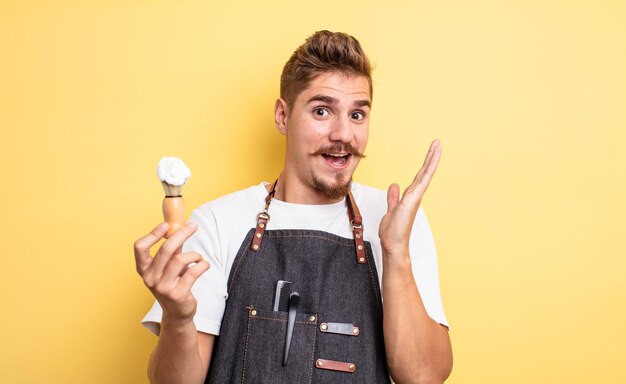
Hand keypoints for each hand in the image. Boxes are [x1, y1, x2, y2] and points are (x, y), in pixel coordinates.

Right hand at [134, 222, 209, 323]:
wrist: (178, 313)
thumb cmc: (173, 285)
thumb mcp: (168, 267)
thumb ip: (172, 250)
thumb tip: (179, 228)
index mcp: (144, 270)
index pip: (140, 248)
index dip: (152, 234)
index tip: (166, 225)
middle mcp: (151, 278)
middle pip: (165, 249)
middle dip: (181, 234)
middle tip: (194, 226)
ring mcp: (163, 287)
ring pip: (180, 259)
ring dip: (194, 254)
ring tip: (199, 257)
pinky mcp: (177, 294)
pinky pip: (193, 272)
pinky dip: (202, 265)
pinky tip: (204, 265)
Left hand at [379, 140, 441, 258]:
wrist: (394, 244)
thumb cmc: (393, 231)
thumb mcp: (391, 209)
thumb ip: (394, 197)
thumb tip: (395, 186)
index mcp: (410, 196)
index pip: (419, 176)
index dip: (424, 164)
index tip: (430, 153)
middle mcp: (415, 195)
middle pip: (424, 172)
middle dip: (431, 157)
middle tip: (437, 143)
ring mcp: (415, 196)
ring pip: (426, 174)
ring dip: (432, 159)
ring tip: (437, 145)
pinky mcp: (413, 199)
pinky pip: (422, 181)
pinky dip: (428, 170)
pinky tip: (432, 160)